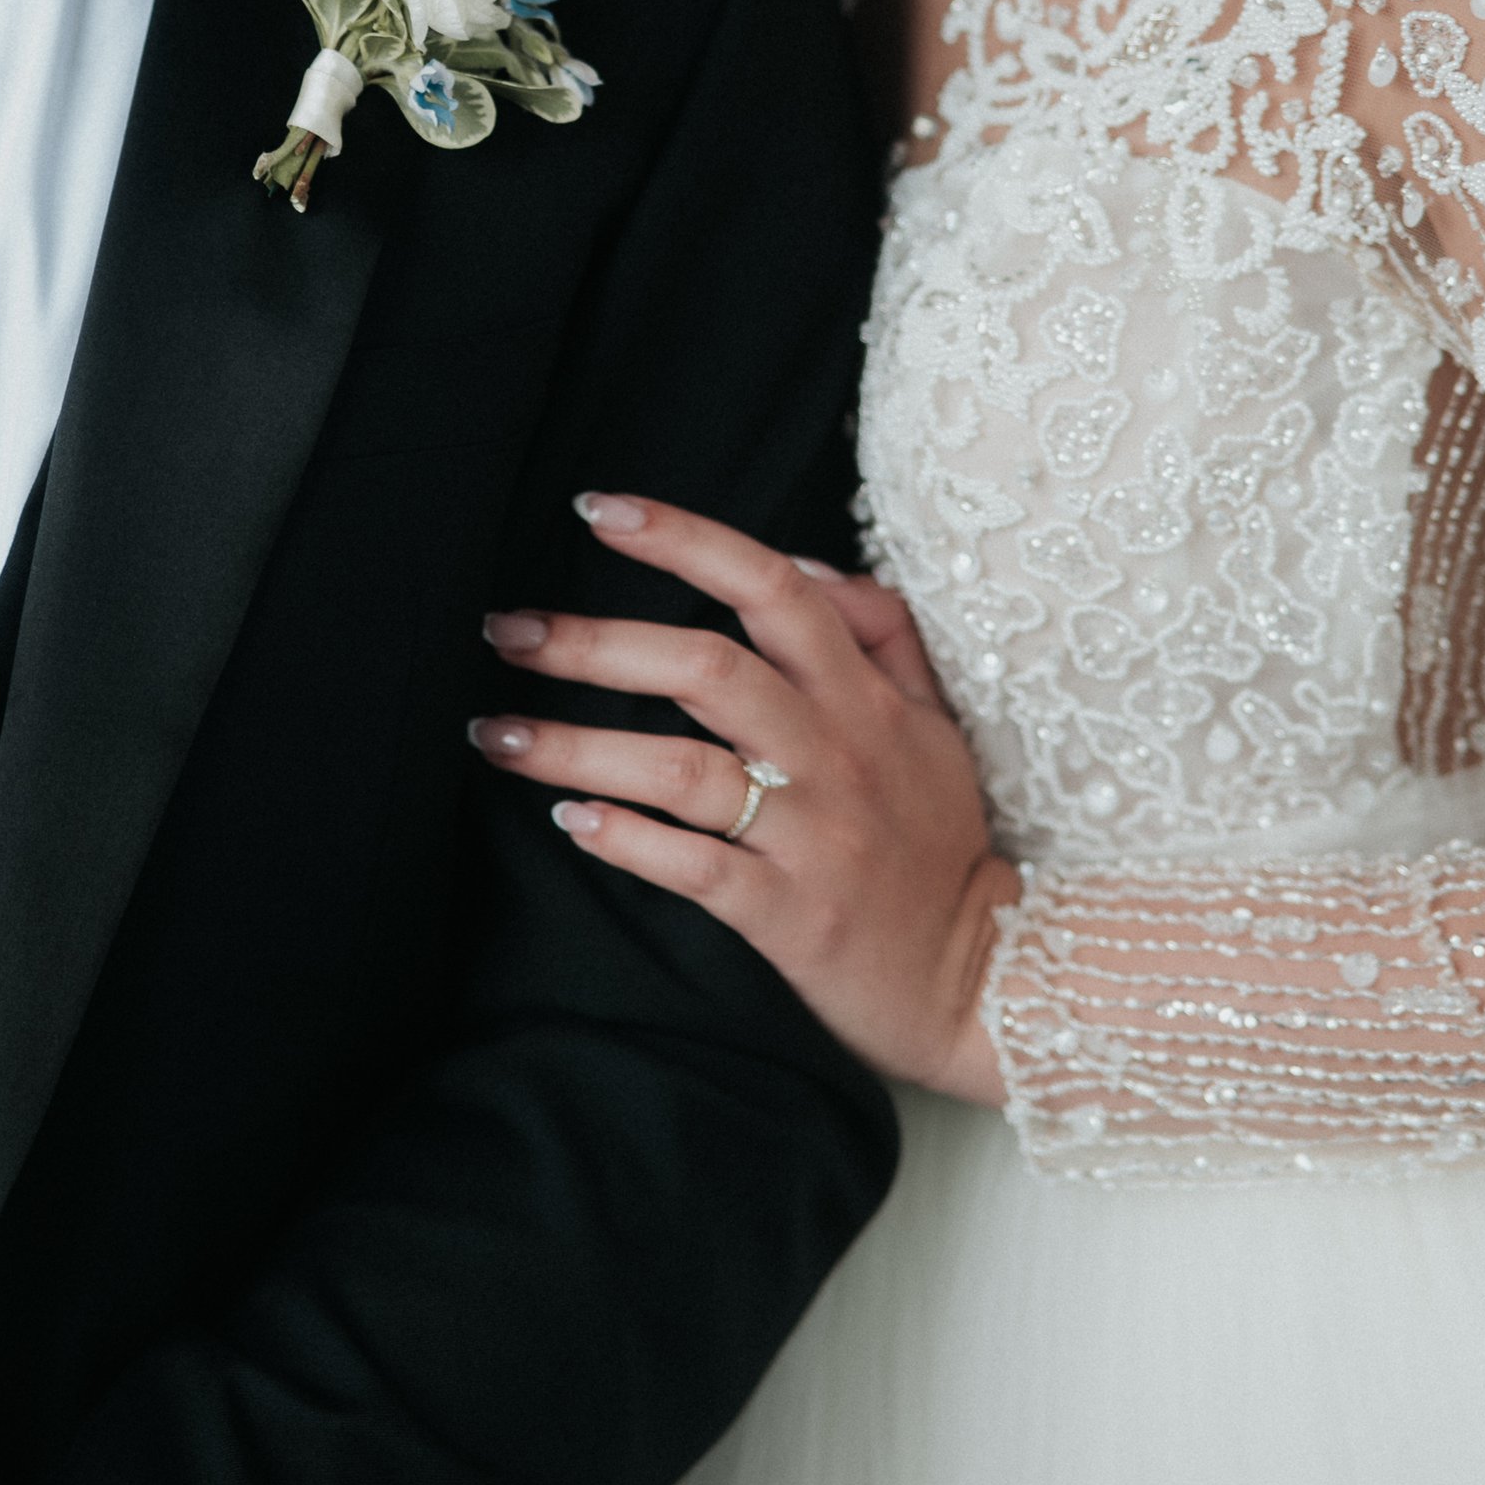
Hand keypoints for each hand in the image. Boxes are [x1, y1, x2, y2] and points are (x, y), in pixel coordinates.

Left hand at [470, 494, 1017, 1099]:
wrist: (988, 973)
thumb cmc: (940, 839)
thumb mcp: (933, 720)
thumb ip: (880, 633)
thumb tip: (805, 565)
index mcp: (863, 694)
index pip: (770, 587)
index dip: (684, 539)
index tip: (599, 511)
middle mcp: (834, 750)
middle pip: (704, 667)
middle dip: (592, 641)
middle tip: (506, 631)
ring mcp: (811, 834)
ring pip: (680, 768)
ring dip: (576, 745)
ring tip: (496, 734)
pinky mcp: (791, 914)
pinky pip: (694, 867)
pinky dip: (626, 839)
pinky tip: (570, 819)